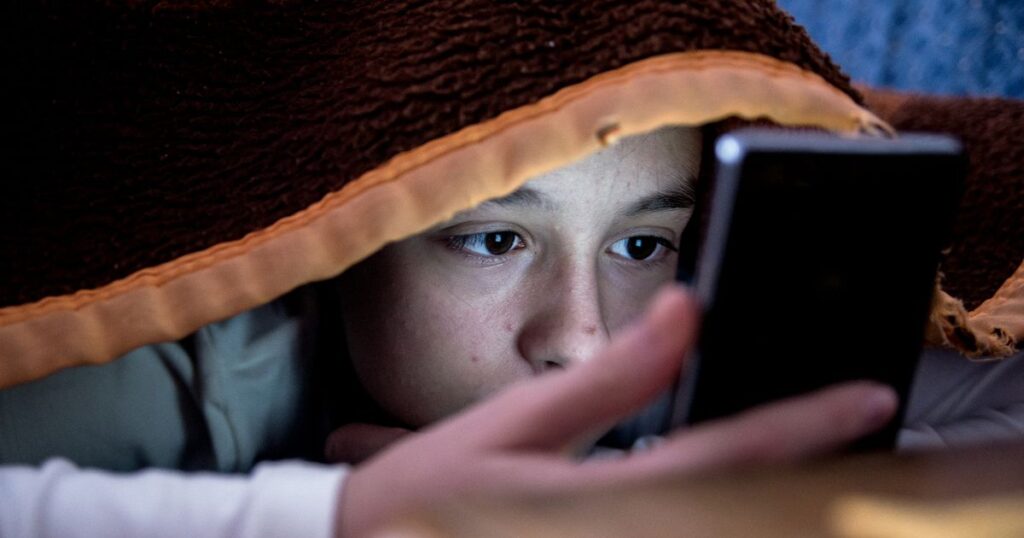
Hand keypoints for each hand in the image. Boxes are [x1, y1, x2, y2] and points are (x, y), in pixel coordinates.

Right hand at [335, 285, 897, 536]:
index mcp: (605, 499)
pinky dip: (727, 499)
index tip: (869, 395)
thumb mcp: (515, 426)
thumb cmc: (434, 493)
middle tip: (862, 418)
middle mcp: (627, 532)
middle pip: (749, 504)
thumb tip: (686, 310)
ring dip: (783, 487)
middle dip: (815, 464)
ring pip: (728, 520)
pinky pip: (687, 523)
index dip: (806, 426)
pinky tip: (740, 474)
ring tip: (819, 442)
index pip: (728, 457)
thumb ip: (610, 377)